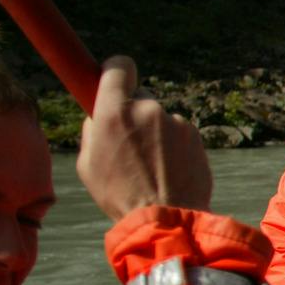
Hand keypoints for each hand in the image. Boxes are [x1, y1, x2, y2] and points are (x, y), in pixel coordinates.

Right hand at [77, 57, 210, 220]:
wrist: (165, 218)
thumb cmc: (119, 194)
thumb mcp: (88, 163)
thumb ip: (93, 130)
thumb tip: (100, 115)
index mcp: (114, 112)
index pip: (119, 66)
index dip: (118, 70)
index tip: (117, 77)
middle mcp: (147, 109)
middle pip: (141, 97)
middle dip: (135, 114)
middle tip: (131, 143)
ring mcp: (176, 122)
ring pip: (162, 120)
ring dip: (157, 135)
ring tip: (152, 167)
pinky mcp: (196, 136)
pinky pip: (180, 134)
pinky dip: (175, 147)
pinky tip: (169, 171)